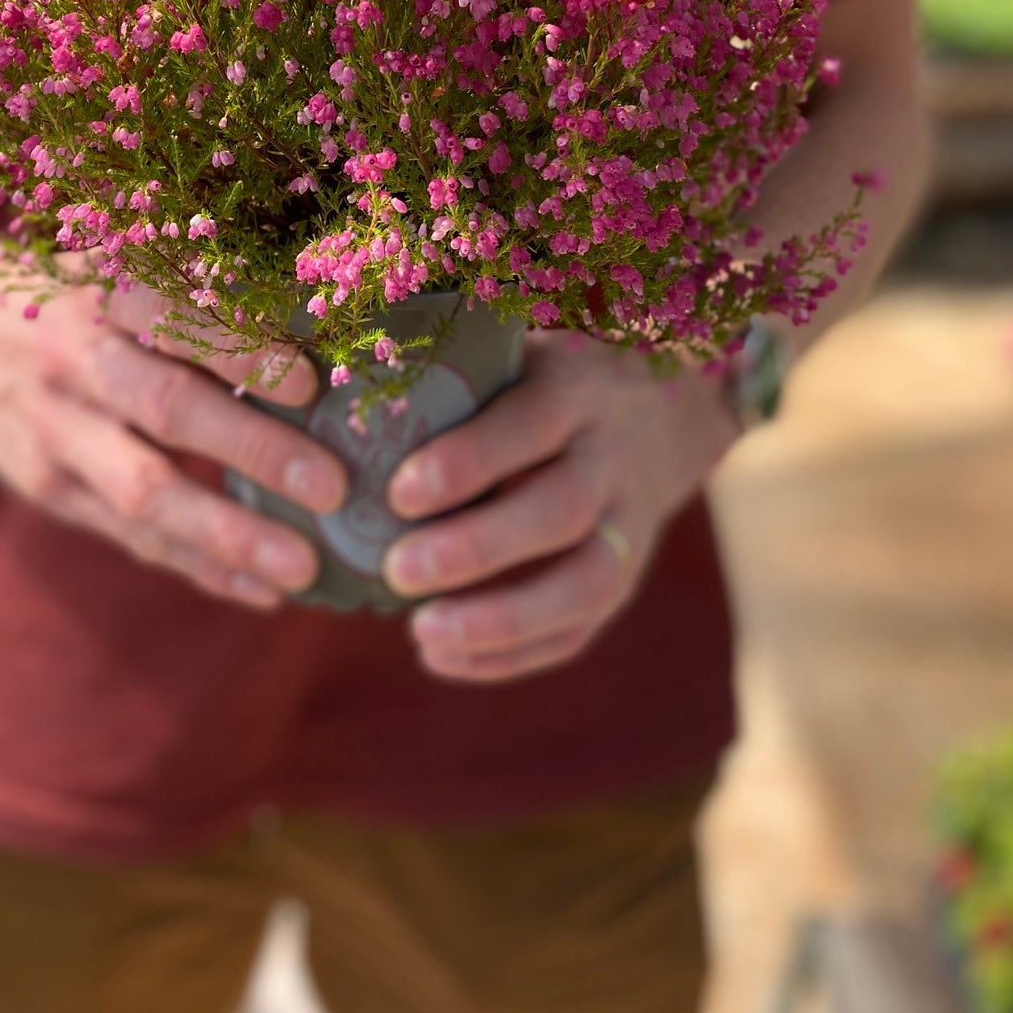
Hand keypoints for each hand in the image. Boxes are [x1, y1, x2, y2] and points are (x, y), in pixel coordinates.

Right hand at [0, 255, 346, 611]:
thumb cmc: (69, 287)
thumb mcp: (114, 261)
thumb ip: (191, 287)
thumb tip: (314, 314)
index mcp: (100, 296)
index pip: (176, 321)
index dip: (241, 350)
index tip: (309, 382)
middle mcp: (75, 366)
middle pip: (166, 410)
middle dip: (252, 451)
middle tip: (333, 484)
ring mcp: (57, 437)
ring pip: (145, 494)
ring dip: (228, 536)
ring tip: (304, 568)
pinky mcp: (53, 491)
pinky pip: (134, 539)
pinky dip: (201, 567)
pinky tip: (265, 590)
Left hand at [382, 332, 739, 682]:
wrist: (667, 412)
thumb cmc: (551, 380)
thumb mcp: (519, 353)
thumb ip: (457, 374)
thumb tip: (345, 396)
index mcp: (575, 391)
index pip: (529, 424)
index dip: (468, 461)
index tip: (398, 492)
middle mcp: (611, 458)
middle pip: (560, 509)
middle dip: (477, 548)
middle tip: (397, 570)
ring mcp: (630, 524)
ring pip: (585, 582)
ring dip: (501, 619)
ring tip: (421, 633)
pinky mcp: (628, 577)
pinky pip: (580, 629)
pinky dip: (512, 654)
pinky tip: (441, 658)